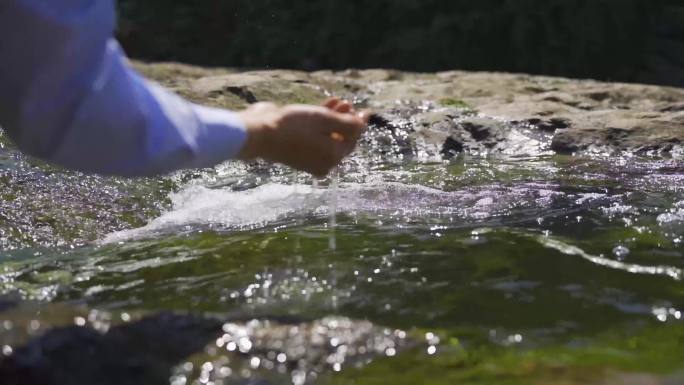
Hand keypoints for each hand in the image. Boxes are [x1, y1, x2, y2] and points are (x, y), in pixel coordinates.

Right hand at [237, 98, 367, 176]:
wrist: (259, 133)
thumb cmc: (294, 127)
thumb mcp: (325, 120)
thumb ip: (348, 123)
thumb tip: (362, 124)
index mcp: (332, 158)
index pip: (352, 141)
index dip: (359, 124)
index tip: (364, 110)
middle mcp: (322, 163)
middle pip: (339, 140)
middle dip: (345, 120)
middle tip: (348, 102)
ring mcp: (308, 159)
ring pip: (326, 137)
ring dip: (332, 118)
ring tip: (337, 101)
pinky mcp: (295, 151)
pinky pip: (313, 138)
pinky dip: (319, 124)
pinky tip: (324, 106)